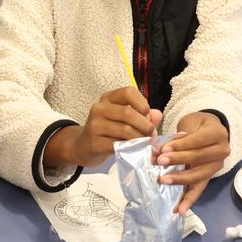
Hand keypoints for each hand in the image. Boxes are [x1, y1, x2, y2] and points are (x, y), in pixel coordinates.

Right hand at [44, 87, 161, 168]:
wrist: (83, 146)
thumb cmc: (107, 130)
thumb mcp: (123, 119)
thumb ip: (142, 115)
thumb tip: (158, 115)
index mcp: (108, 98)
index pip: (128, 92)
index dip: (142, 103)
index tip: (148, 116)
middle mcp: (99, 108)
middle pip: (128, 113)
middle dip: (145, 125)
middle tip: (151, 134)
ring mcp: (95, 126)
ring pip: (125, 130)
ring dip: (140, 138)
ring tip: (145, 142)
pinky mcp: (94, 143)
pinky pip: (118, 144)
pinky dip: (130, 148)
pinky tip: (134, 149)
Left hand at [153, 112, 229, 214]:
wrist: (211, 130)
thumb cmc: (198, 125)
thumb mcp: (189, 124)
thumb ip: (176, 137)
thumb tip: (158, 151)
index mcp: (217, 133)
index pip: (198, 140)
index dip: (181, 146)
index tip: (163, 149)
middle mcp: (222, 150)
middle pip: (199, 158)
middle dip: (178, 161)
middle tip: (159, 162)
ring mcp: (217, 166)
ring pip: (199, 176)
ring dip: (180, 180)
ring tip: (163, 181)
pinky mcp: (209, 177)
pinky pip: (199, 189)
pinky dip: (189, 200)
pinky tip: (179, 210)